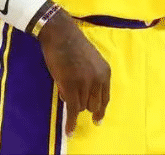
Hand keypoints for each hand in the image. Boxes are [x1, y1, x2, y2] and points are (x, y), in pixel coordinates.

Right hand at [37, 8, 110, 136]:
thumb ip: (91, 76)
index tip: (97, 120)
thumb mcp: (90, 60)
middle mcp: (98, 79)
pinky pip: (73, 110)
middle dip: (83, 103)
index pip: (105, 98)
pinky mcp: (71, 87)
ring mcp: (85, 84)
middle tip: (71, 94)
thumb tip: (84, 96)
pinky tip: (69, 131)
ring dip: (72, 101)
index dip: (100, 110)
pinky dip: (71, 122)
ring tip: (62, 87)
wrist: (59, 33)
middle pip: (93, 105)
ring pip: (81, 106)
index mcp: (105, 72)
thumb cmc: (72, 43)